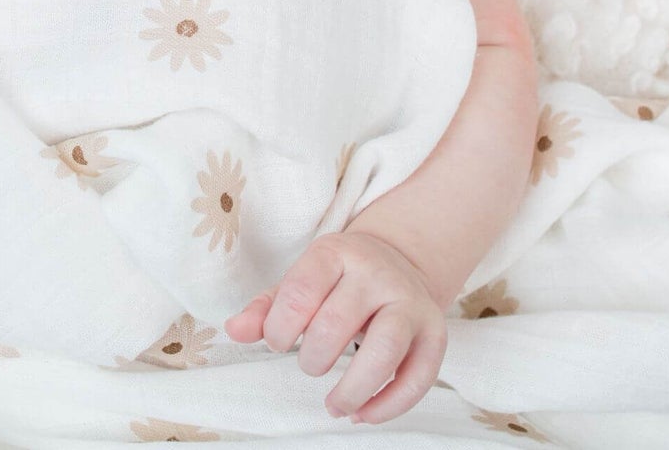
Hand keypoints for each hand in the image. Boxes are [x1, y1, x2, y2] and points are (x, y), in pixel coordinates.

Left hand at [222, 230, 446, 424]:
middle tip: (309, 365)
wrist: (398, 261)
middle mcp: (376, 274)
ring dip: (353, 388)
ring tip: (334, 405)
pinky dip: (388, 405)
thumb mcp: (300, 281)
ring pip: (385, 349)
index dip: (281, 326)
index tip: (277, 341)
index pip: (303, 289)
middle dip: (314, 357)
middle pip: (339, 322)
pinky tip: (362, 414)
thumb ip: (266, 307)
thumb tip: (233, 331)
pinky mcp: (434, 334)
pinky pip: (418, 377)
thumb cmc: (337, 280)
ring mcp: (410, 302)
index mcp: (337, 253)